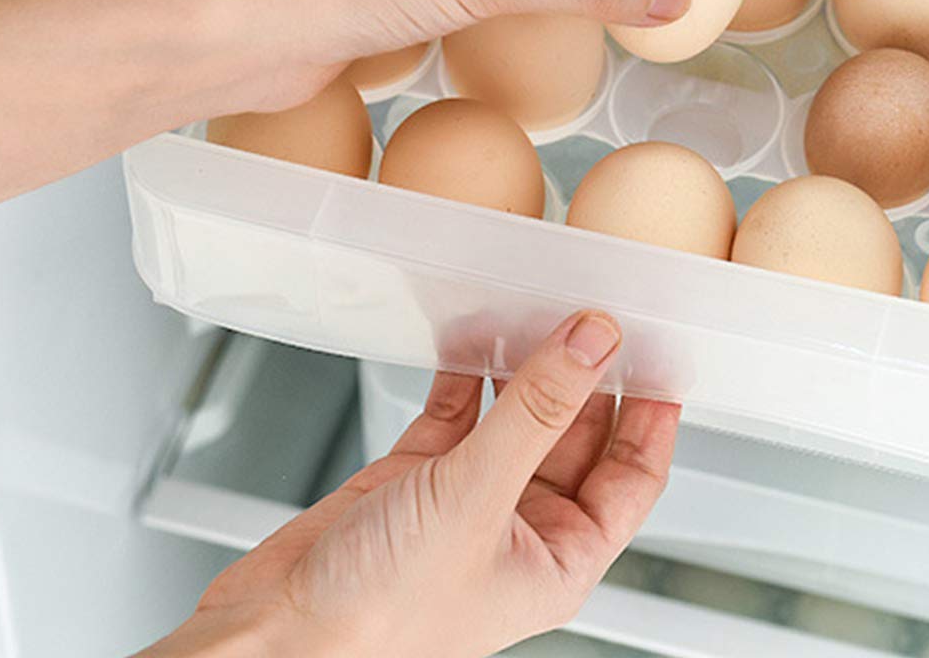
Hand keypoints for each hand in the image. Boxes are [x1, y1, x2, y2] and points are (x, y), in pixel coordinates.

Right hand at [144, 312, 677, 657]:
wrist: (269, 639)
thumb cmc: (375, 621)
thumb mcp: (476, 498)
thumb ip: (538, 412)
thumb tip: (594, 341)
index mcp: (558, 559)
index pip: (633, 474)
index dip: (652, 411)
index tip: (660, 346)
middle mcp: (518, 529)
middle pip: (578, 433)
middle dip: (587, 373)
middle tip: (595, 305)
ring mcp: (466, 501)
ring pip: (518, 414)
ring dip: (527, 364)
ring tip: (538, 305)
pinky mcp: (415, 478)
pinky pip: (460, 410)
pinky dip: (469, 371)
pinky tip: (474, 333)